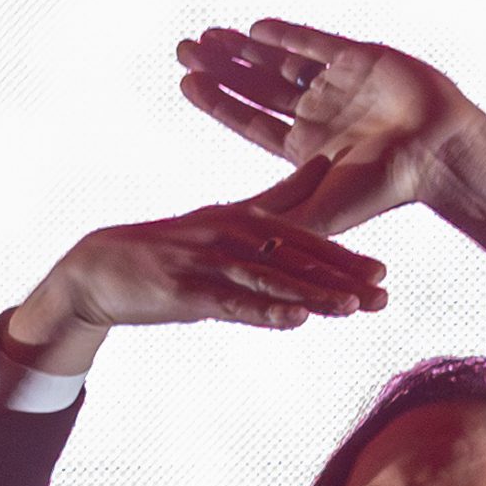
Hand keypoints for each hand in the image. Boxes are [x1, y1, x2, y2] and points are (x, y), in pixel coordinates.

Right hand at [0, 193, 393, 372]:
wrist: (102, 267)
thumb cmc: (171, 246)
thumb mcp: (226, 217)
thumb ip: (280, 198)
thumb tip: (326, 165)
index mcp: (243, 217)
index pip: (303, 240)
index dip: (343, 258)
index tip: (382, 273)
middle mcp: (230, 234)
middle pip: (295, 258)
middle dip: (341, 277)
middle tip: (383, 293)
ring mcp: (208, 262)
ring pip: (271, 280)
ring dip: (313, 294)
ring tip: (352, 308)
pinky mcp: (187, 291)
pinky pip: (232, 302)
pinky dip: (264, 311)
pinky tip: (295, 320)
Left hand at [175, 16, 485, 249]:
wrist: (437, 152)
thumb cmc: (384, 186)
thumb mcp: (321, 210)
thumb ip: (277, 220)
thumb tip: (229, 233)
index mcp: (306, 148)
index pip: (251, 122)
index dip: (218, 102)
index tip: (185, 84)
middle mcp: (319, 114)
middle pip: (257, 86)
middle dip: (220, 67)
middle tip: (183, 49)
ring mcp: (339, 85)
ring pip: (280, 62)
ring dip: (244, 49)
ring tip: (208, 34)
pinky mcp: (361, 58)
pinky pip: (317, 43)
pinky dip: (288, 35)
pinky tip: (257, 29)